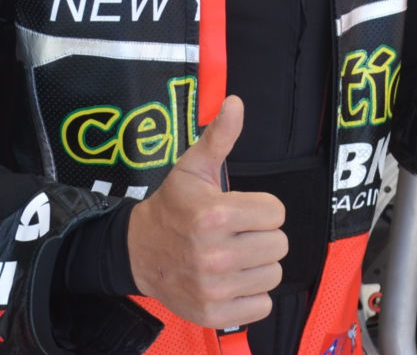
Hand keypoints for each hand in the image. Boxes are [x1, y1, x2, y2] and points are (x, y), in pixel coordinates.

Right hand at [126, 95, 286, 328]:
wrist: (137, 253)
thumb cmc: (173, 208)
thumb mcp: (192, 168)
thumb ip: (219, 136)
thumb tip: (235, 102)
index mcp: (214, 215)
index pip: (276, 213)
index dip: (261, 209)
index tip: (240, 210)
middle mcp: (214, 255)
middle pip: (279, 244)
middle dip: (261, 236)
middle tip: (236, 234)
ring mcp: (214, 288)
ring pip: (273, 274)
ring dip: (258, 265)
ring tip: (233, 256)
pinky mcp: (214, 313)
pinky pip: (262, 306)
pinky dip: (251, 295)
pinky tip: (231, 280)